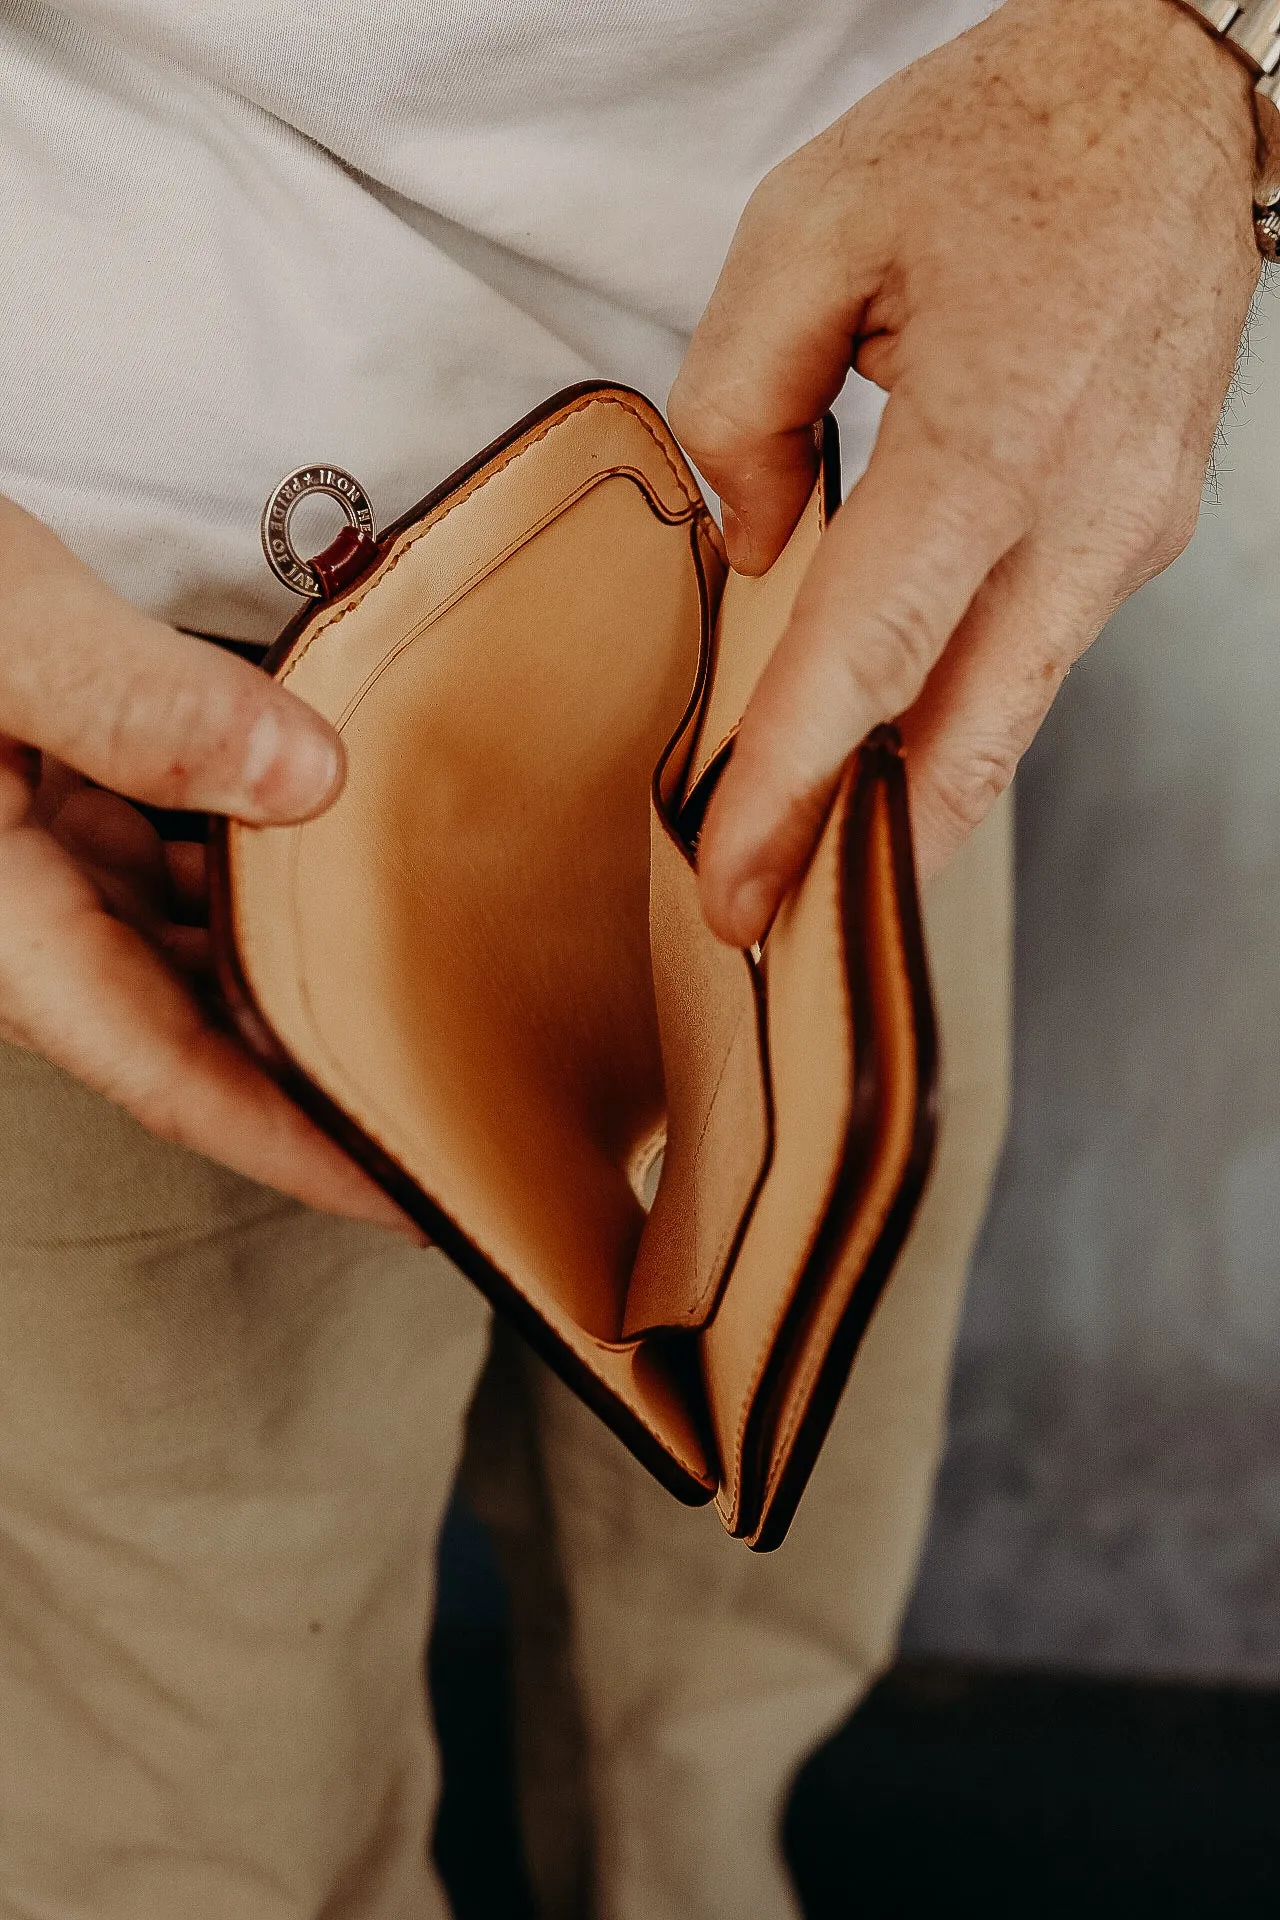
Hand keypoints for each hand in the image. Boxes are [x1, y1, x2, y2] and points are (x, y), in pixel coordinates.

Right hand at [0, 496, 413, 1231]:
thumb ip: (131, 704)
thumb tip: (305, 777)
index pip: (173, 1076)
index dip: (298, 1148)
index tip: (414, 1196)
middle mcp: (13, 918)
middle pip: (195, 1030)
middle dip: (316, 1073)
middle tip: (458, 1097)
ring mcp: (26, 861)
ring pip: (186, 951)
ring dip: (291, 970)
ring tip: (423, 987)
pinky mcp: (38, 799)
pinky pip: (164, 869)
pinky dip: (250, 871)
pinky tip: (328, 851)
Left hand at [670, 0, 1260, 945]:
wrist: (1169, 101)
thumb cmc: (999, 141)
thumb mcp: (810, 228)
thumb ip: (742, 400)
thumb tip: (751, 548)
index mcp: (988, 441)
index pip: (871, 658)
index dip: (794, 784)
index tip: (732, 881)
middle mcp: (1079, 518)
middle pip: (968, 743)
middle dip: (864, 854)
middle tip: (768, 926)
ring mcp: (1125, 536)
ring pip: (1008, 714)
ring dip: (914, 798)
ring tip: (814, 851)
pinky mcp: (1138, 533)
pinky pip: (1035, 656)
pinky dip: (959, 715)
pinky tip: (893, 737)